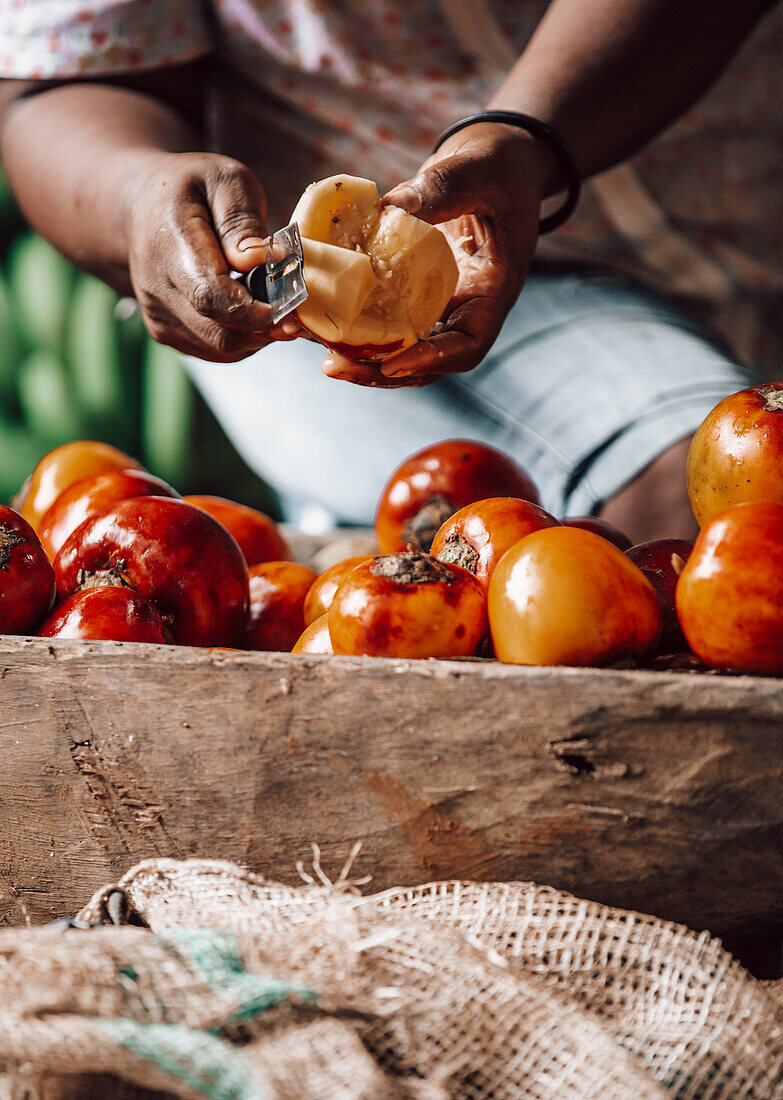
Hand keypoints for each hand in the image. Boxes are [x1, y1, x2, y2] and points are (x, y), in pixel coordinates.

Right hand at [125, 153, 303, 361]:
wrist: (140, 209)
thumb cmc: (191, 189)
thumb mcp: (223, 180)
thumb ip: (242, 220)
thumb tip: (261, 260)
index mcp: (169, 245)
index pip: (210, 296)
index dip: (255, 312)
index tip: (291, 310)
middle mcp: (157, 289)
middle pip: (220, 332)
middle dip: (266, 327)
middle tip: (297, 310)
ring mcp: (160, 317)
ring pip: (223, 347)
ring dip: (259, 334)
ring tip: (274, 302)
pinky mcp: (168, 334)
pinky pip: (218, 350)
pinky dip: (245, 338)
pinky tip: (253, 311)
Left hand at [322, 123, 554, 387]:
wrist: (491, 166)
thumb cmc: (498, 167)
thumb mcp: (478, 170)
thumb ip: (442, 189)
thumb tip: (390, 207)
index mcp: (492, 290)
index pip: (468, 345)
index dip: (432, 360)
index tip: (393, 363)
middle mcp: (465, 308)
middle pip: (427, 361)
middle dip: (381, 370)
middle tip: (333, 365)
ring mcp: (438, 304)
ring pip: (402, 348)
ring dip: (360, 357)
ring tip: (318, 352)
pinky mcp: (412, 292)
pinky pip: (384, 318)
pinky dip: (352, 324)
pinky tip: (316, 317)